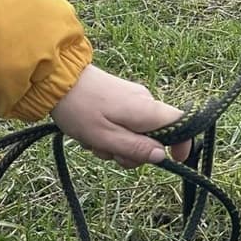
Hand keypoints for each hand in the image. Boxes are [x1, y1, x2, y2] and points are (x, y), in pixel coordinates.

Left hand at [50, 65, 191, 168]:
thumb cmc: (81, 110)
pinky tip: (91, 133)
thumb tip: (161, 156)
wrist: (57, 80)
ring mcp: (134, 99)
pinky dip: (112, 133)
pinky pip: (126, 122)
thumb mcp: (106, 137)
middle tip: (110, 153)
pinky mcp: (122, 98)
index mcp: (148, 110)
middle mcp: (147, 101)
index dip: (183, 142)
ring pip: (137, 131)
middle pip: (156, 134)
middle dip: (134, 150)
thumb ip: (135, 148)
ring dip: (118, 144)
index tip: (174, 160)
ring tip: (94, 142)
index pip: (182, 123)